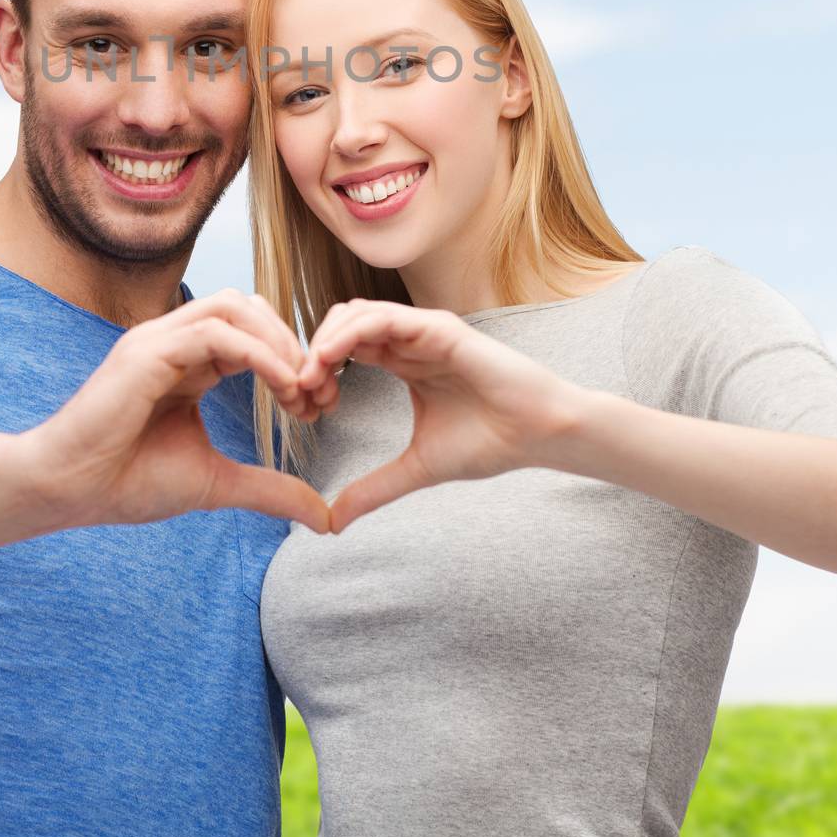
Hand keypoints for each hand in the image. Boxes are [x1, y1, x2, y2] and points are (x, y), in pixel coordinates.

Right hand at [23, 288, 330, 533]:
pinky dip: (257, 352)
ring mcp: (158, 340)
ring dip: (277, 341)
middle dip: (292, 344)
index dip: (292, 361)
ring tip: (300, 388)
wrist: (66, 490)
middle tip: (317, 394)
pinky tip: (282, 385)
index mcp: (189, 363)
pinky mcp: (148, 350)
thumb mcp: (215, 483)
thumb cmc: (127, 482)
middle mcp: (174, 341)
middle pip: (249, 307)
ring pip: (233, 306)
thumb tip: (323, 516)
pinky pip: (215, 332)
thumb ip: (268, 489)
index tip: (316, 407)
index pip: (252, 332)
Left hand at [297, 299, 587, 531]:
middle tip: (300, 392)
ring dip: (325, 340)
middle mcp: (408, 339)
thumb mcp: (417, 468)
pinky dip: (351, 332)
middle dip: (312, 353)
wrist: (537, 435)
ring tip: (309, 376)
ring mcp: (423, 329)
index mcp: (402, 361)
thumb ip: (375, 488)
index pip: (343, 348)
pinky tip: (330, 359)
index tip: (305, 409)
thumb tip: (333, 521)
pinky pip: (384, 317)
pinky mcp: (439, 327)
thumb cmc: (488, 443)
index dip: (316, 372)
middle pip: (341, 325)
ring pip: (356, 314)